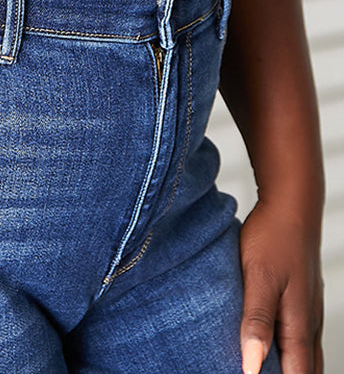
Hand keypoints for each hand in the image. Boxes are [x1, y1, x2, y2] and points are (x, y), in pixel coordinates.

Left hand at [239, 199, 323, 372]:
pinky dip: (291, 351)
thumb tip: (251, 368)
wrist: (292, 203)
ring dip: (291, 369)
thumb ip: (256, 322)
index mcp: (299, 325)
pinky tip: (275, 347)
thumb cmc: (273, 238)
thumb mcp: (258, 278)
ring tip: (267, 370)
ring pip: (306, 354)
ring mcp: (308, 309)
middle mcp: (309, 322)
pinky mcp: (302, 297)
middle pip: (305, 370)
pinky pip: (301, 336)